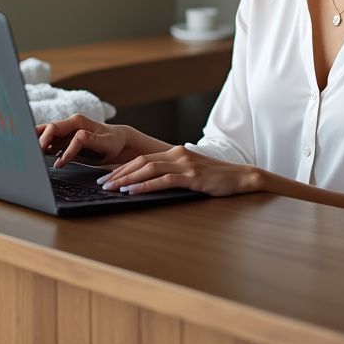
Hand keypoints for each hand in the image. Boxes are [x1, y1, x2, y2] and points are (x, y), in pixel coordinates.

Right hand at [36, 114, 132, 167]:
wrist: (116, 143)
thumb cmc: (112, 142)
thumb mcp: (105, 142)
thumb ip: (89, 140)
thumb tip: (76, 138)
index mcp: (77, 121)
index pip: (58, 130)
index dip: (56, 146)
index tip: (59, 163)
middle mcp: (68, 125)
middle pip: (47, 129)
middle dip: (38, 140)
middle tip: (33, 155)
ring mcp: (64, 133)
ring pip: (44, 135)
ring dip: (36, 143)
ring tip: (28, 154)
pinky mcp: (62, 141)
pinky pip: (47, 143)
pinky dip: (40, 149)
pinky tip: (35, 156)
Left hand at [97, 146, 258, 197]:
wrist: (242, 177)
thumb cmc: (217, 178)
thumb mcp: (191, 172)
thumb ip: (173, 173)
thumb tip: (151, 183)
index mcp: (175, 152)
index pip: (142, 157)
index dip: (122, 167)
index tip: (106, 176)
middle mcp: (177, 154)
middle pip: (141, 161)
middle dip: (118, 173)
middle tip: (101, 183)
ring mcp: (185, 164)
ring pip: (148, 168)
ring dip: (127, 179)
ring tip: (111, 188)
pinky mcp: (192, 176)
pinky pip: (164, 180)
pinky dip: (145, 186)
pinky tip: (133, 192)